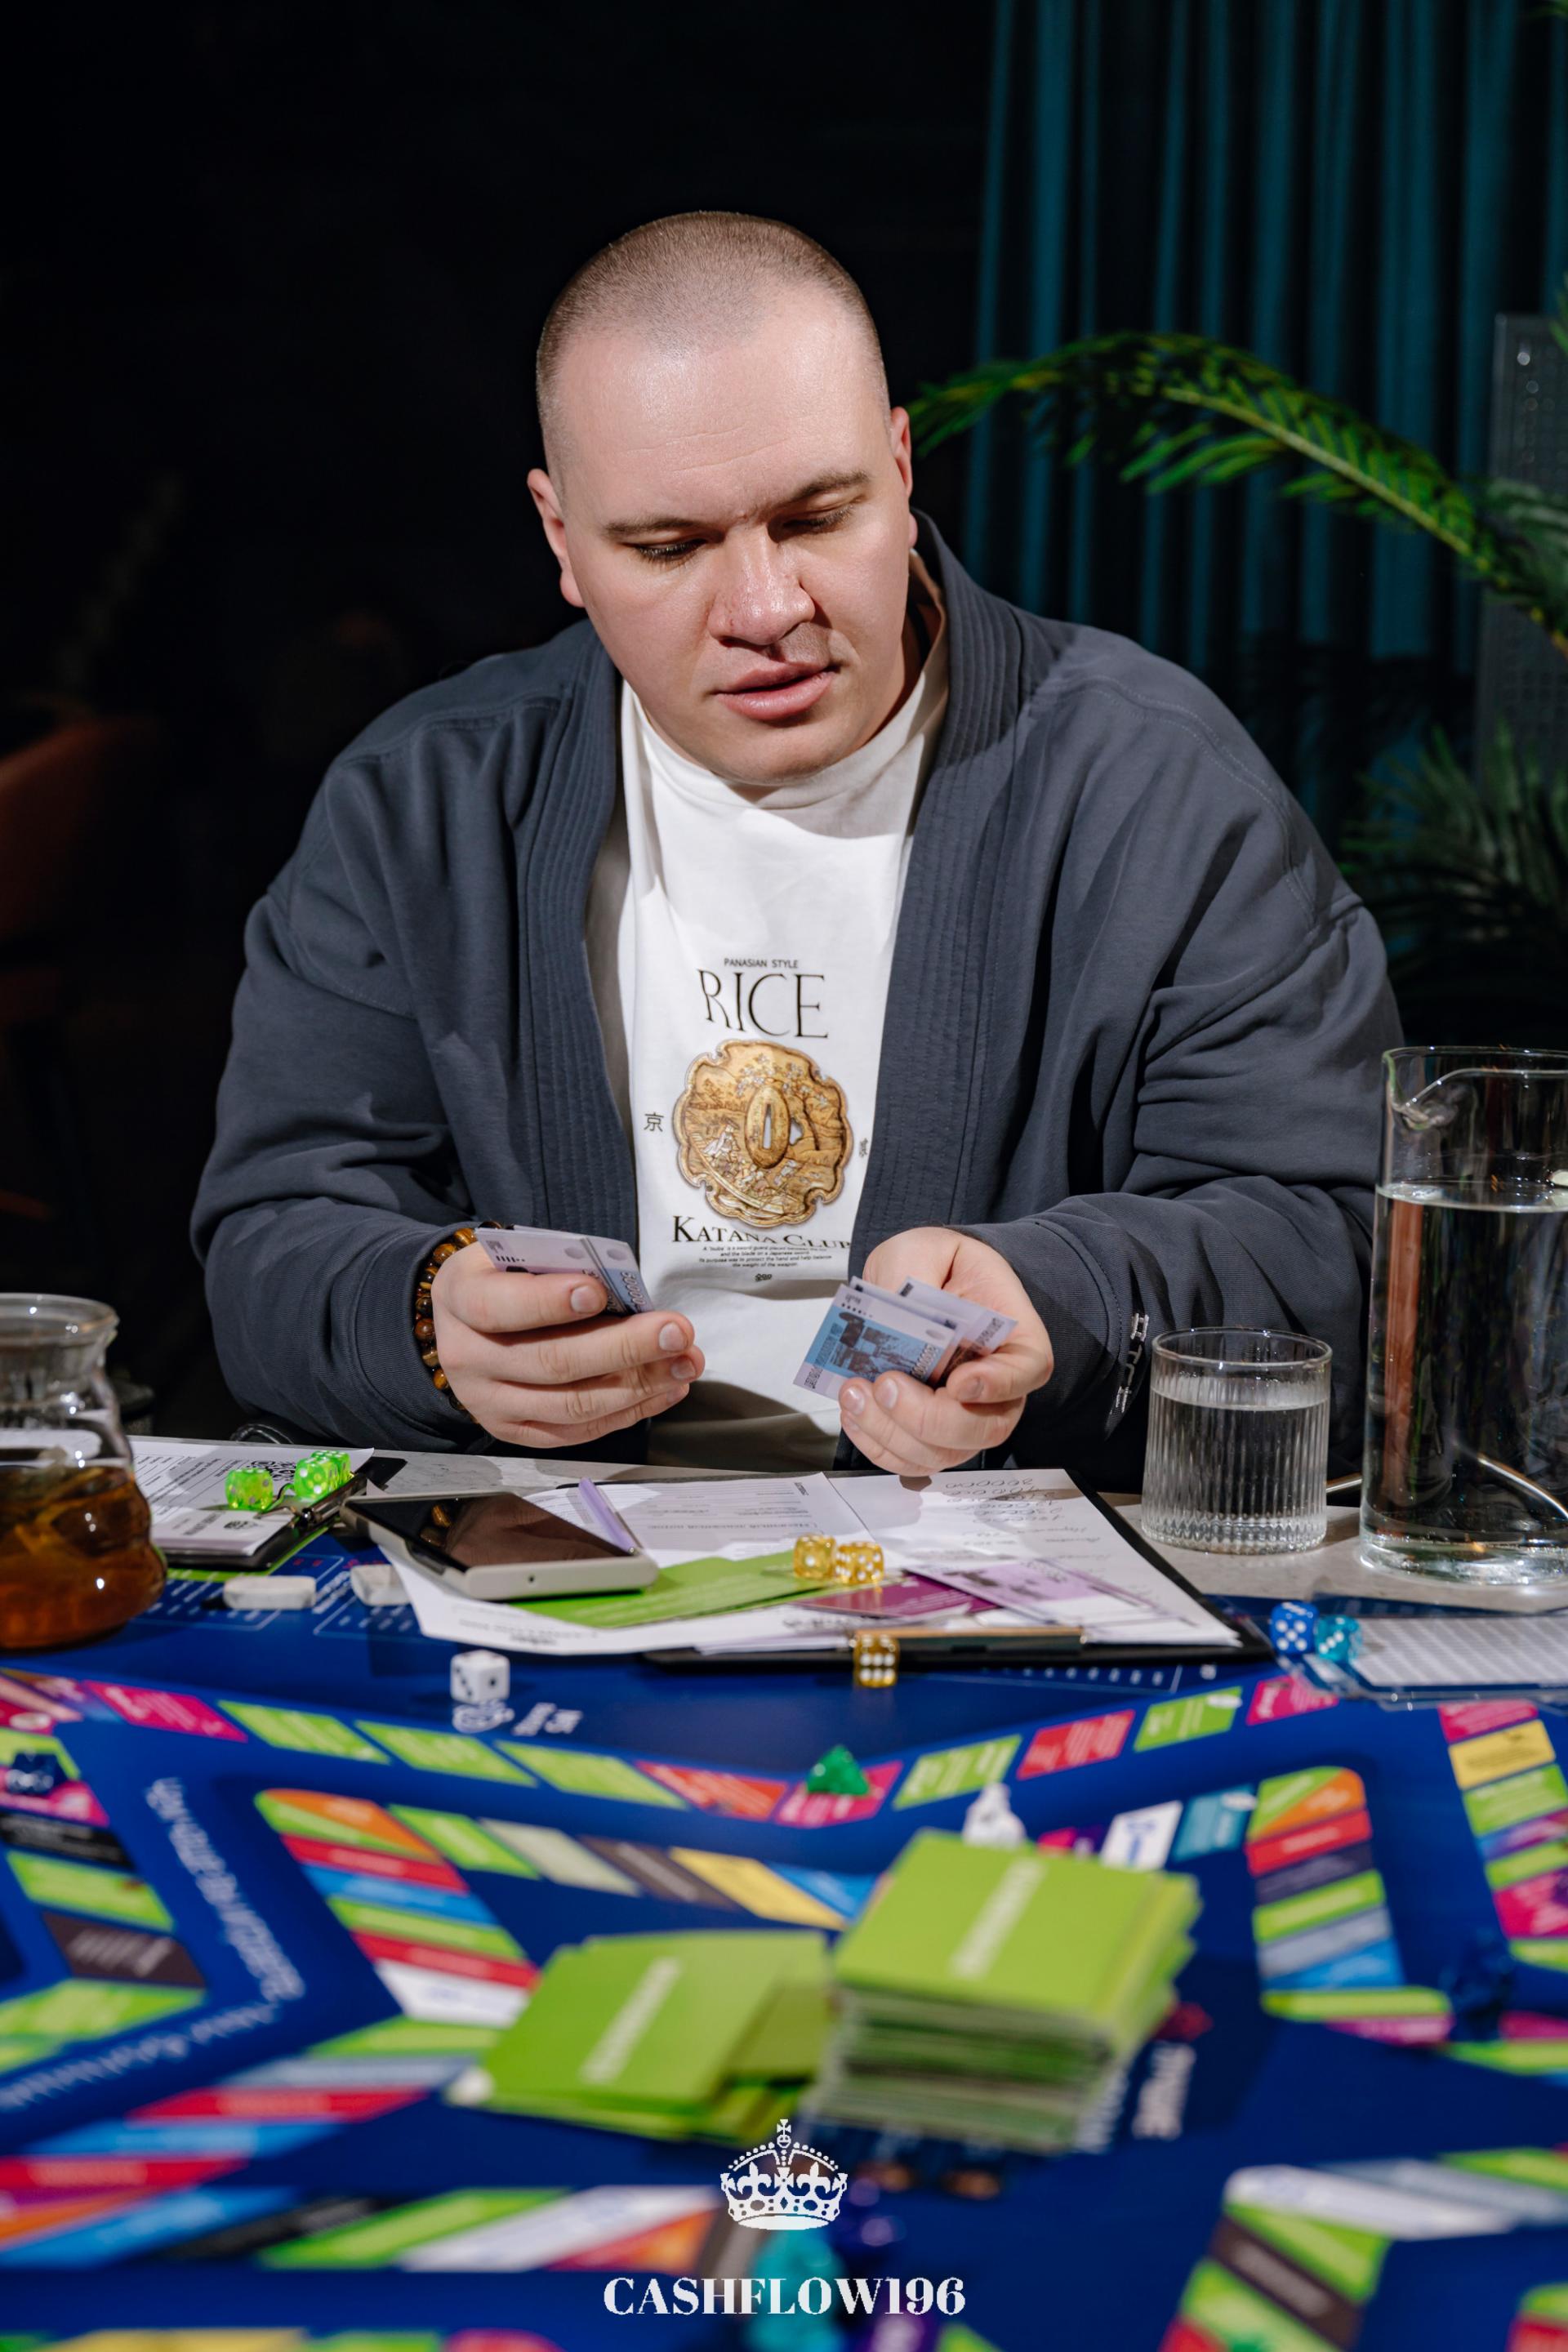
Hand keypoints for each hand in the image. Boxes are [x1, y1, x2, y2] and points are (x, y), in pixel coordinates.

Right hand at [431, 1243, 703, 1449]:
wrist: (470, 1323)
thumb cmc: (508, 1277)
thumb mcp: (518, 1255)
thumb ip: (560, 1268)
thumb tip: (626, 1293)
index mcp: (460, 1299)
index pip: (498, 1306)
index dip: (548, 1303)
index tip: (597, 1291)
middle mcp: (467, 1359)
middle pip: (550, 1363)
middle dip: (623, 1348)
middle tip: (676, 1331)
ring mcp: (489, 1403)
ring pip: (572, 1406)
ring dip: (640, 1385)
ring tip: (685, 1362)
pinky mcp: (516, 1432)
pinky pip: (579, 1431)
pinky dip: (630, 1411)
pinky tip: (667, 1388)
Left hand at [839, 1227, 1051, 1473]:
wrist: (924, 1284)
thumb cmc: (939, 1269)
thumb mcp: (926, 1248)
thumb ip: (913, 1270)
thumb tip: (889, 1307)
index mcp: (1014, 1337)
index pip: (1026, 1371)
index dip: (997, 1385)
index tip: (959, 1381)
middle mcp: (998, 1389)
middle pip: (982, 1427)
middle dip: (927, 1417)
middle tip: (886, 1384)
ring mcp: (965, 1418)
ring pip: (941, 1452)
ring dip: (891, 1433)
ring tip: (854, 1394)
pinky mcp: (929, 1436)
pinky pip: (909, 1458)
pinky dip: (877, 1443)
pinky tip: (855, 1412)